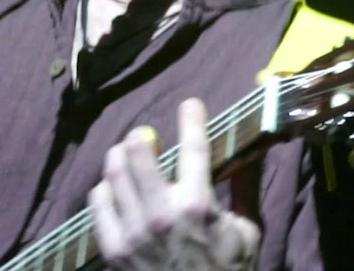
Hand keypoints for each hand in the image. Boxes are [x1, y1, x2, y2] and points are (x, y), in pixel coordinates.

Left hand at [89, 98, 259, 270]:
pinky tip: (114, 189)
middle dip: (141, 136)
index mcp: (199, 205)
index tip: (190, 104)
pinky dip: (105, 190)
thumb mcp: (248, 231)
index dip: (191, 118)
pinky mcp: (114, 249)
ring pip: (113, 173)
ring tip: (126, 157)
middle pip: (136, 151)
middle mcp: (162, 213)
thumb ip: (247, 188)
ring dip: (119, 158)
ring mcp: (133, 232)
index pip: (193, 147)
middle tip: (145, 136)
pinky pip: (98, 203)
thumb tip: (255, 150)